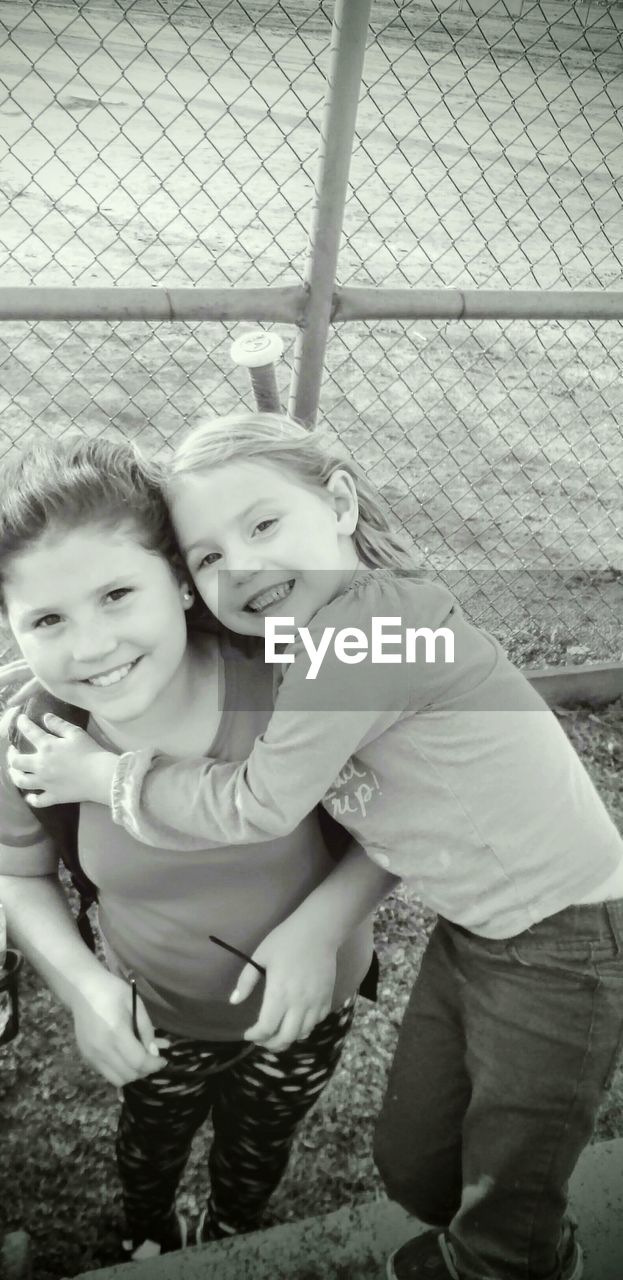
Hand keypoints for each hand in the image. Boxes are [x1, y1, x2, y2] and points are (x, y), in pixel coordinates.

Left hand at [7, 713, 116, 805]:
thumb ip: (59, 724)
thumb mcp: (76, 733)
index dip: (22, 724)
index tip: (20, 720)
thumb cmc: (90, 752)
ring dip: (15, 775)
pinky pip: (37, 800)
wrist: (100, 775)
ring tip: (15, 772)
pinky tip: (30, 796)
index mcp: (47, 747)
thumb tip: (45, 717)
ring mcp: (45, 783)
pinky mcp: (53, 796)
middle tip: (13, 752)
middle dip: (11, 755)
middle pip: (16, 762)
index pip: (29, 732)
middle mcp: (40, 765)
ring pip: (21, 781)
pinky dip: (32, 799)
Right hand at [71, 969, 169, 1086]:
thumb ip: (146, 1029)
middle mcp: (101, 1049)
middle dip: (145, 1070)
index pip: (138, 1062)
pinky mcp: (86, 1056)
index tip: (163, 1060)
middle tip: (153, 1059)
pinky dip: (119, 1070)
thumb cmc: (112, 991)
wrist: (82, 989)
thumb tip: (154, 1052)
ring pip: (116, 1079)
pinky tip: (126, 1056)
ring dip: (131, 1073)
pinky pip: (106, 1073)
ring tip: (140, 1060)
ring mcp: (91, 1055)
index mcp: (116, 1033)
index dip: (154, 1065)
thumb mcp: (135, 1004)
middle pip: (128, 1075)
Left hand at [231, 917, 336, 1052]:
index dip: (255, 1036)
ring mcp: (315, 1002)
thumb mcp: (260, 956)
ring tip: (277, 1035)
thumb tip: (234, 1001)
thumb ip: (246, 981)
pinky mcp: (327, 998)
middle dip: (270, 1044)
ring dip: (288, 1039)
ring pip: (302, 1034)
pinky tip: (296, 1022)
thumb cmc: (285, 940)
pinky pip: (316, 1023)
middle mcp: (299, 1003)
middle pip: (285, 1038)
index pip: (266, 1028)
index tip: (248, 1034)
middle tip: (261, 1040)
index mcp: (279, 993)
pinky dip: (304, 1028)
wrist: (318, 931)